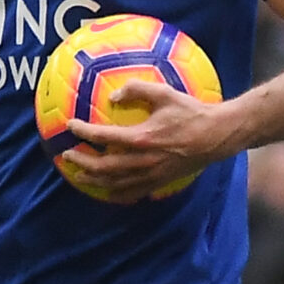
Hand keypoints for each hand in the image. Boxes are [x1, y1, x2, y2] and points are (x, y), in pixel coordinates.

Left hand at [62, 76, 241, 202]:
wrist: (216, 135)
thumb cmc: (191, 112)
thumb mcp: (165, 94)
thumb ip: (138, 89)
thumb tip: (115, 95)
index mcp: (142, 138)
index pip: (105, 138)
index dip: (84, 132)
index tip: (71, 126)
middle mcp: (144, 160)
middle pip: (104, 167)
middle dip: (82, 163)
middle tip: (67, 156)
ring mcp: (152, 174)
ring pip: (116, 183)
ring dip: (94, 180)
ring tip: (79, 176)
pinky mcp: (160, 181)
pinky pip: (134, 192)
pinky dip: (117, 194)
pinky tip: (107, 191)